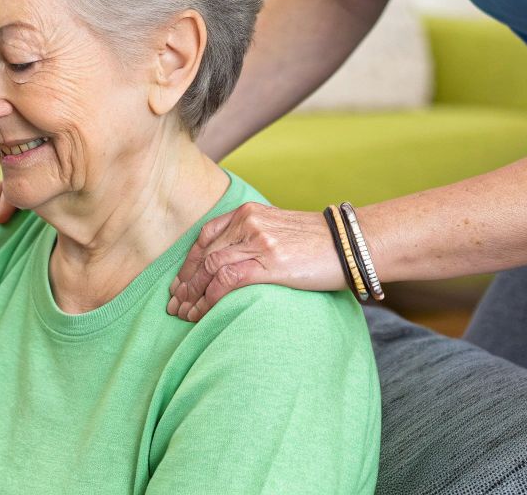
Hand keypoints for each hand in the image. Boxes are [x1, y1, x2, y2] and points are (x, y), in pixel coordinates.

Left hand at [165, 203, 348, 321]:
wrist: (352, 243)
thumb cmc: (319, 244)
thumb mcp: (280, 231)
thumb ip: (254, 239)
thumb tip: (230, 266)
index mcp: (248, 212)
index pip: (205, 237)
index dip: (187, 263)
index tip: (179, 284)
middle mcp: (249, 223)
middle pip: (203, 255)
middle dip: (185, 283)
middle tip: (174, 305)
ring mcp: (259, 241)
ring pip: (210, 268)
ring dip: (193, 294)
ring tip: (184, 314)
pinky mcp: (270, 262)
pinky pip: (227, 280)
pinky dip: (209, 298)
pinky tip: (203, 313)